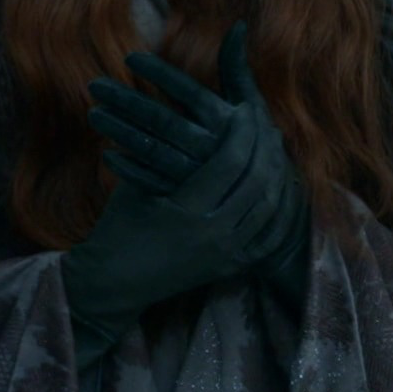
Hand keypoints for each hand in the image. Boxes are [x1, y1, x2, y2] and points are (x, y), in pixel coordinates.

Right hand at [62, 27, 301, 364]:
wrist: (112, 285)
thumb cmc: (117, 227)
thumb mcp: (135, 185)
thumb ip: (162, 153)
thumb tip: (186, 112)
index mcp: (186, 211)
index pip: (229, 163)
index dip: (242, 131)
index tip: (244, 106)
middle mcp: (213, 234)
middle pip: (256, 181)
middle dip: (263, 145)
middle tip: (263, 120)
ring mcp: (225, 255)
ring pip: (268, 207)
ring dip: (275, 172)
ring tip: (272, 145)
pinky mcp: (230, 268)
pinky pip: (267, 237)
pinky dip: (277, 210)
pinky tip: (279, 186)